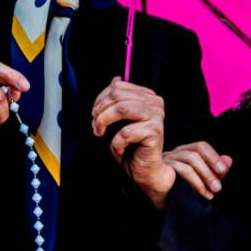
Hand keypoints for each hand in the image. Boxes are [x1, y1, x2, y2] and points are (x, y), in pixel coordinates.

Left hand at [92, 77, 174, 209]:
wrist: (146, 171)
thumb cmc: (132, 147)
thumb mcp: (121, 120)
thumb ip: (119, 100)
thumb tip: (115, 80)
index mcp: (148, 96)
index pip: (118, 86)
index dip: (100, 99)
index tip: (94, 115)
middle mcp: (155, 103)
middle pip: (117, 95)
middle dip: (99, 111)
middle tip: (95, 126)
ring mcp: (157, 116)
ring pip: (121, 109)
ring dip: (104, 122)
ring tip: (100, 134)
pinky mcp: (155, 132)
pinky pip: (126, 132)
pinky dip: (116, 143)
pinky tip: (119, 149)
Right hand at [164, 142, 232, 199]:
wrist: (160, 206)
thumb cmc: (181, 193)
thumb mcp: (203, 182)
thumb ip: (216, 172)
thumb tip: (228, 159)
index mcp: (185, 152)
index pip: (201, 147)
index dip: (213, 157)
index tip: (223, 170)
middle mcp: (175, 153)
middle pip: (195, 151)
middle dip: (210, 168)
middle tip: (218, 187)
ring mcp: (166, 159)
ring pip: (189, 159)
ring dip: (205, 176)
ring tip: (212, 193)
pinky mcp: (159, 168)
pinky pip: (180, 169)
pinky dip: (195, 182)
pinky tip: (201, 193)